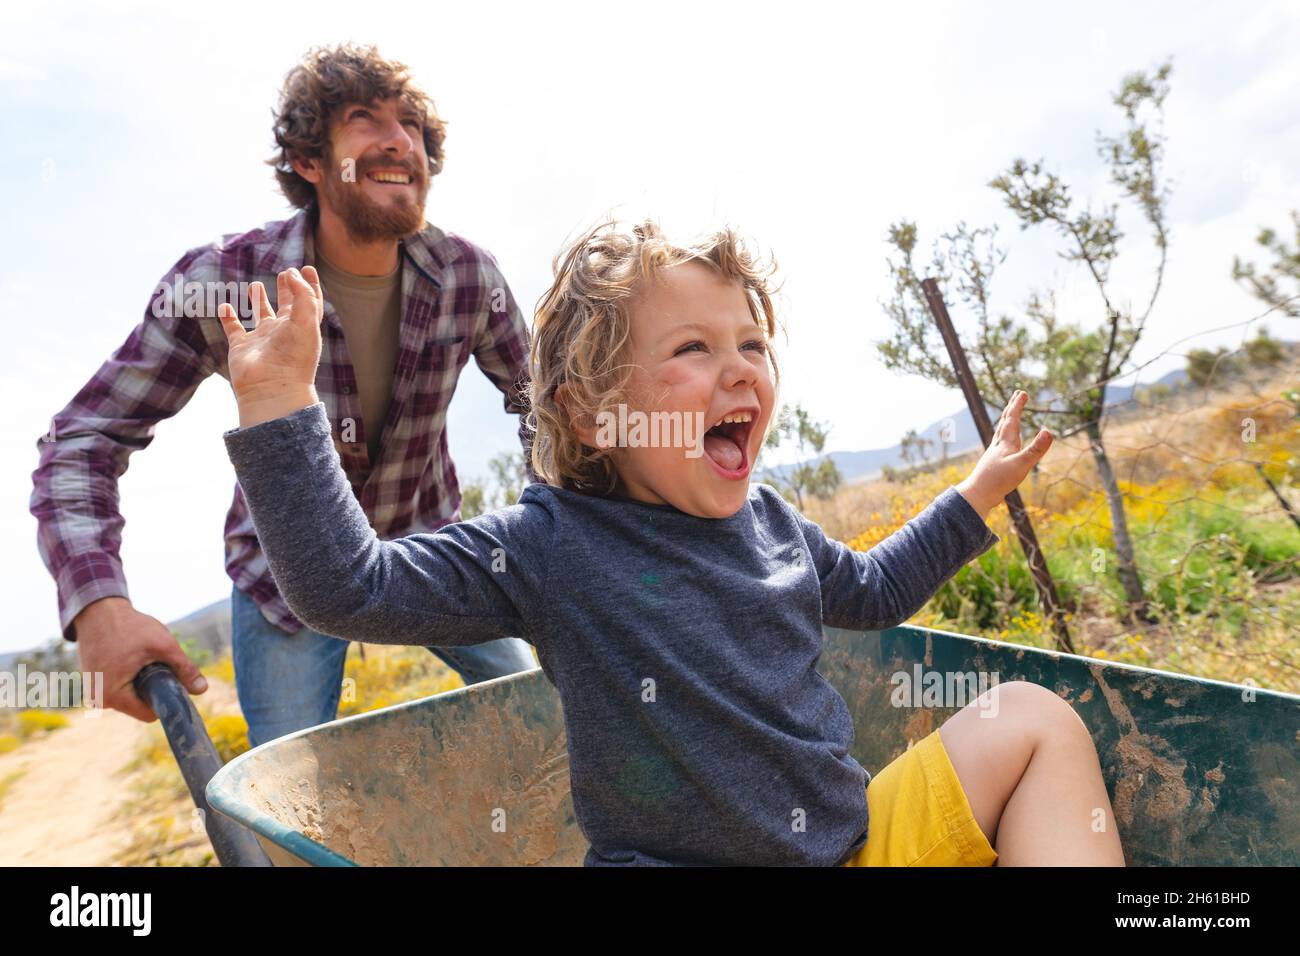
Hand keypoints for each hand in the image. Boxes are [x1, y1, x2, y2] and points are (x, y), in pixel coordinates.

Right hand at [72, 597, 207, 722]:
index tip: (173, 681)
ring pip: (130, 695)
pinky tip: (129, 657)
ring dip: (141, 682)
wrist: (98, 610)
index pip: (149, 714)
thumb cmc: (129, 626)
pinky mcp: (93, 682)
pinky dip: (129, 676)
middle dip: (152, 688)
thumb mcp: (163, 645)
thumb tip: (202, 689)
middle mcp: (99, 699)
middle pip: (139, 705)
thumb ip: (184, 668)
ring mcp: (93, 691)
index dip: (165, 700)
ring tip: (140, 658)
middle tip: (156, 664)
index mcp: (113, 696)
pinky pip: (119, 686)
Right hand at [217, 266, 323, 426]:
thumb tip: (292, 274)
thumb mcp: (306, 322)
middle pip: (287, 306)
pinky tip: (226, 306)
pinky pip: (233, 328)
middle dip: (287, 289)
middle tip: (285, 272)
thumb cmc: (293, 358)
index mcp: (303, 327)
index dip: (310, 285)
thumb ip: (303, 295)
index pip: (309, 301)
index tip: (308, 268)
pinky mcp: (241, 347)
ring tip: (255, 285)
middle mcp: (284, 333)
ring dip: (258, 301)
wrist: (271, 388)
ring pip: (260, 315)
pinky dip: (228, 317)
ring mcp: (262, 340)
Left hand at [955, 390, 1052, 520]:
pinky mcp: (994, 463)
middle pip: (1005, 421)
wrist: (978, 495)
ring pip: (1002, 432)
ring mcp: (995, 454)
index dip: (1018, 405)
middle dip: (1012, 407)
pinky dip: (1006, 438)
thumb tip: (1049, 431)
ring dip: (1008, 421)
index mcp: (1005, 442)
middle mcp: (999, 445)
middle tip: (1017, 394)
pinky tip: (1006, 444)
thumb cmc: (998, 480)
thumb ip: (1035, 449)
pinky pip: (1001, 444)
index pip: (1012, 419)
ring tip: (1011, 416)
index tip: (1022, 392)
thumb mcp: (1021, 464)